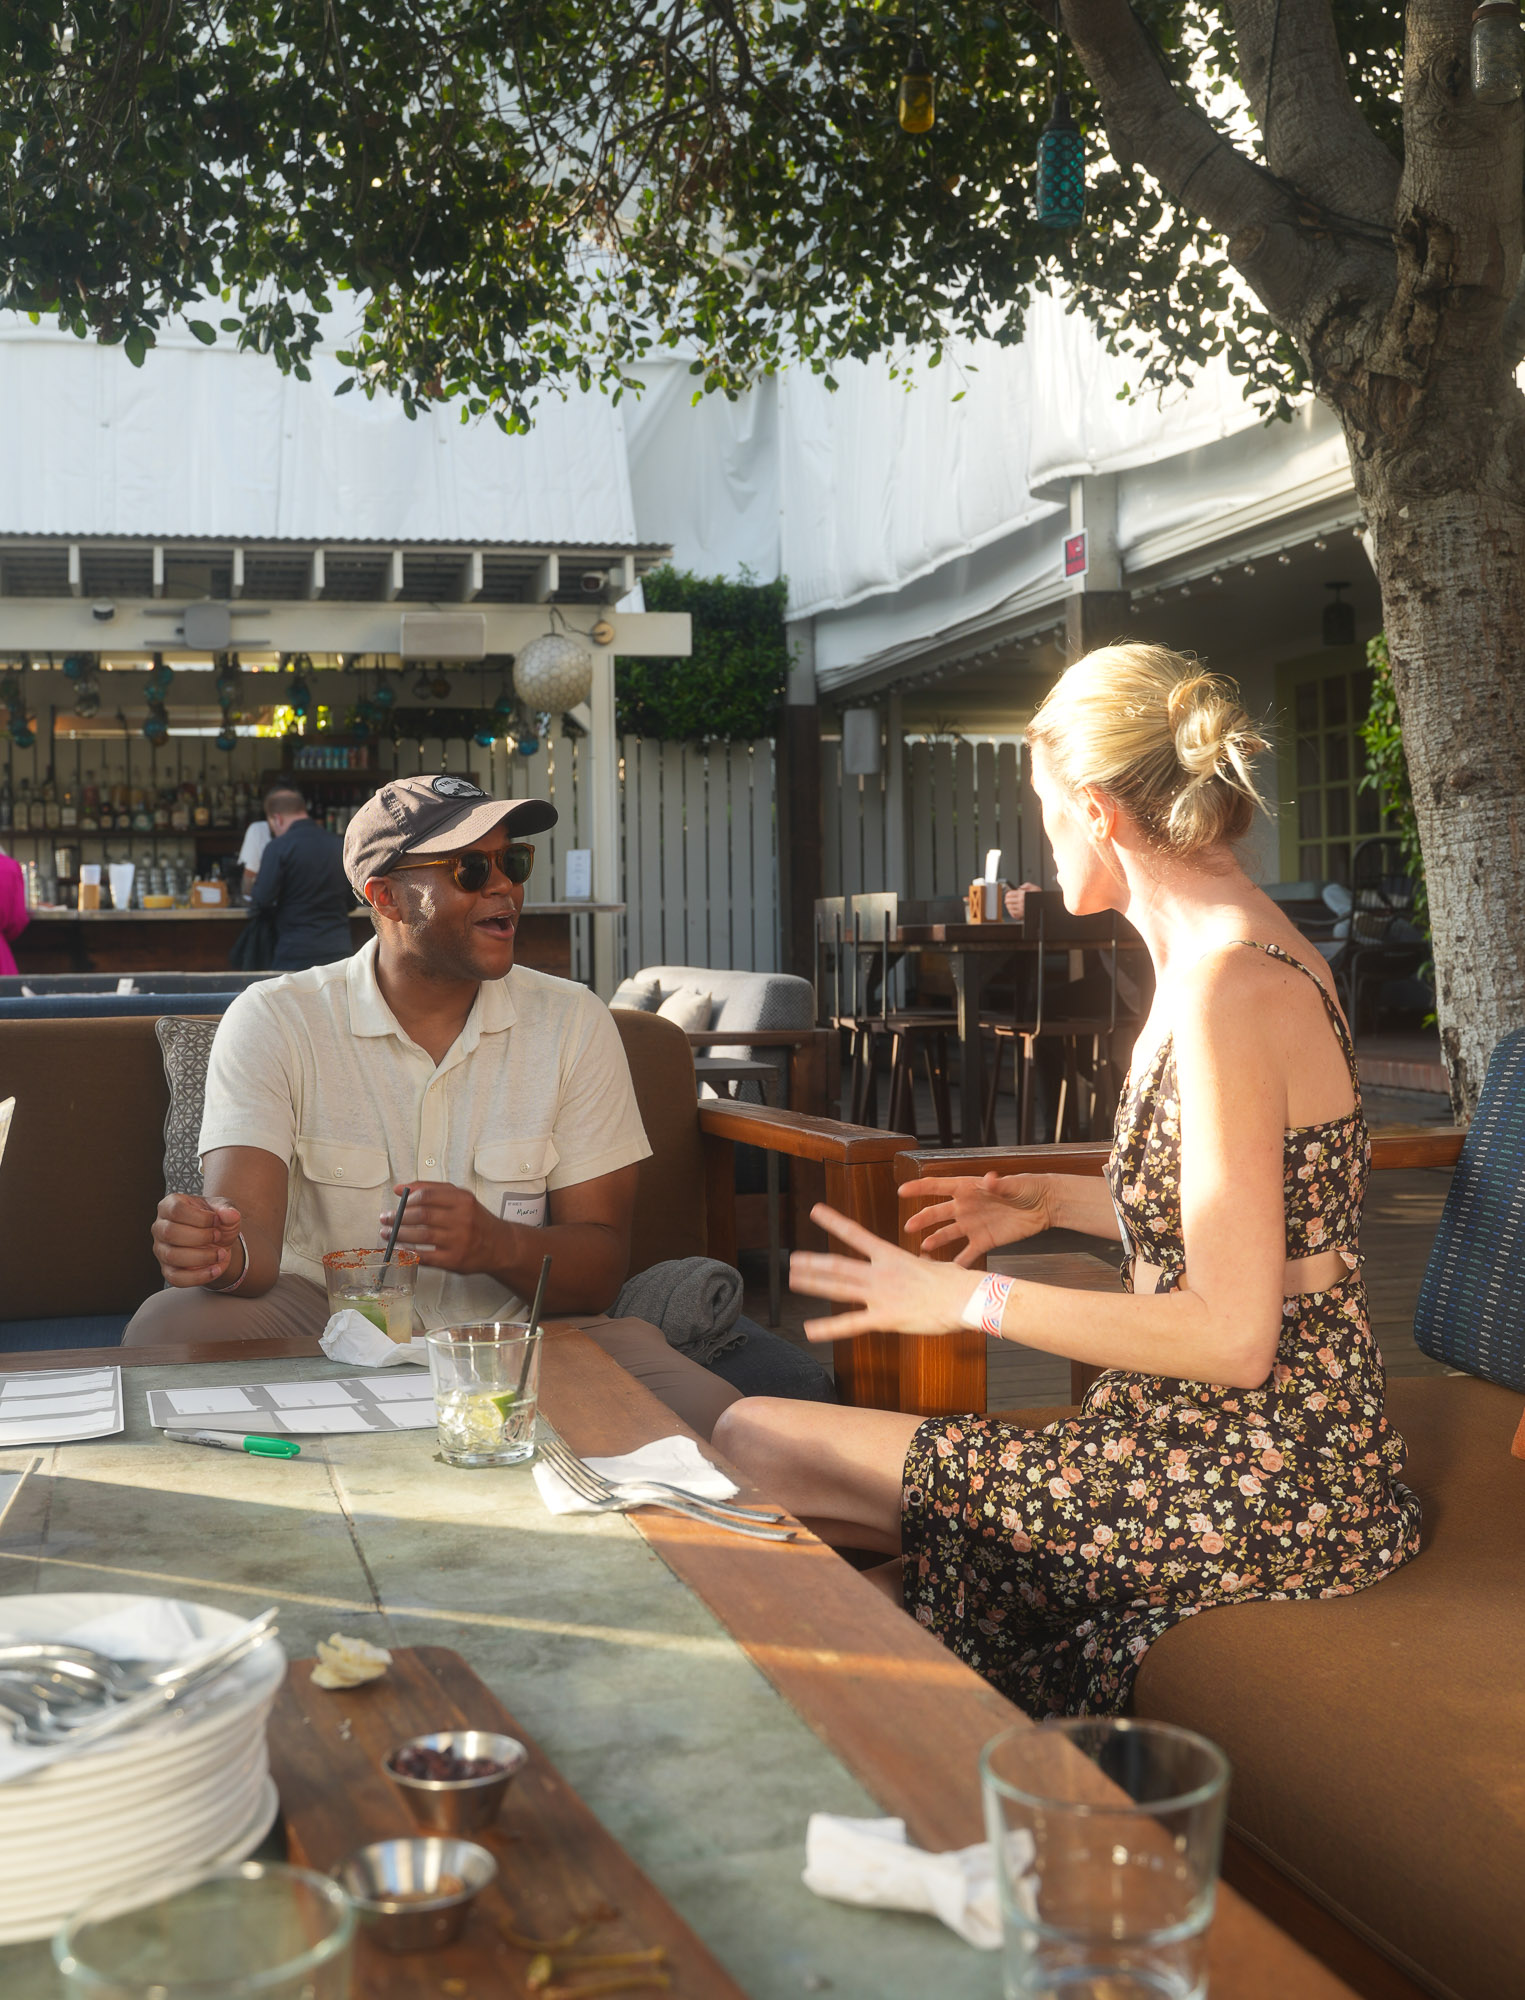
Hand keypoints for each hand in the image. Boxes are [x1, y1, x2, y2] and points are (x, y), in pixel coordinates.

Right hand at [152, 1192, 242, 1288]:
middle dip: (200, 1237)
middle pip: (170, 1232)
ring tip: (220, 1253)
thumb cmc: (216, 1221)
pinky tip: (215, 1269)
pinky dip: (199, 1276)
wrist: (219, 1241)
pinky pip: (176, 1278)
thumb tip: (229, 1214)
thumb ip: (227, 1209)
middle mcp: (160, 1227)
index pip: (176, 1210)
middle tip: (218, 1236)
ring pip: (172, 1256)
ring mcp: (161, 1250)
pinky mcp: (168, 1270)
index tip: (217, 1221)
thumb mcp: (225, 1209)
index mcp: (170, 1205)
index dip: (200, 1217)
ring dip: (202, 1256)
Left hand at [381, 1182, 501, 1273]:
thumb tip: (399, 1189)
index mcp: (462, 1200)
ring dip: (399, 1235)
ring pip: (422, 1236)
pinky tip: (401, 1249)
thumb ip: (431, 1190)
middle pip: (422, 1215)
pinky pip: (426, 1257)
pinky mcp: (455, 1260)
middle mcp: (462, 1219)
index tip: (396, 1204)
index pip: (427, 1195)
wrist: (499, 1245)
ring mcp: (459, 1241)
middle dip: (398, 1217)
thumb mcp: (460, 1198)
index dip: (407, 1200)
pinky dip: (409, 1253)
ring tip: (388, 1234)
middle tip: (386, 1219)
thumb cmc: (476, 1220)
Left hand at [790, 1204, 974, 1341]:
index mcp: (891, 1256)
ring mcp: (879, 1295)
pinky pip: (851, 1324)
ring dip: (814, 1284)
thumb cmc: (956, 1283)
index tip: (816, 1211)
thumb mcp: (932, 1266)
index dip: (834, 1221)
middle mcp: (879, 1273)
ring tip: (793, 1281)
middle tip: (793, 1260)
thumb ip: (919, 1267)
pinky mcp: (884, 1318)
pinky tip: (810, 1330)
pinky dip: (828, 1328)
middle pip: (839, 1265)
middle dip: (814, 1263)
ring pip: (838, 1288)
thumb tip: (922, 1266)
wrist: (965, 1298)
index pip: (856, 1234)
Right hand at [901, 1172, 1051, 1264]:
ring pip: (948, 1234)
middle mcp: (966, 1206)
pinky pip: (967, 1254)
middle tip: (908, 1227)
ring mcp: (974, 1225)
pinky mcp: (985, 1240)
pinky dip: (957, 1263)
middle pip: (937, 1213)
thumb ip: (999, 1184)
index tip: (902, 1191)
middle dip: (922, 1219)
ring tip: (923, 1249)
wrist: (1045, 1205)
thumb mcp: (1014, 1184)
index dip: (919, 1187)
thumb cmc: (1028, 1187)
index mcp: (969, 1188)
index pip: (938, 1186)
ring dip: (935, 1241)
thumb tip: (990, 1178)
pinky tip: (947, 1272)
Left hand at [1004, 880, 1040, 920]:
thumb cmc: (1039, 897)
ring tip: (1008, 905)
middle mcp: (1021, 901)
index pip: (1010, 894)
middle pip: (1008, 900)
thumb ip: (1027, 885)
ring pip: (1010, 907)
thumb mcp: (1035, 887)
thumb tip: (1020, 887)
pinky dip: (1011, 911)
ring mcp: (1021, 907)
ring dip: (1008, 905)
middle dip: (1007, 900)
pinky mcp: (1022, 913)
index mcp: (1023, 894)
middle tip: (1006, 900)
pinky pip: (1013, 913)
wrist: (1044, 905)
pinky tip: (1012, 910)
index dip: (1007, 894)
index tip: (1007, 895)